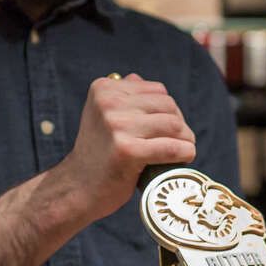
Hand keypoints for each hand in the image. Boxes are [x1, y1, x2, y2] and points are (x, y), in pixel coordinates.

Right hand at [52, 74, 196, 222]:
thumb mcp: (103, 116)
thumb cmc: (99, 152)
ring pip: (173, 124)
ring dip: (186, 139)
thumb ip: (122, 96)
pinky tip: (185, 158)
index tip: (166, 129)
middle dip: (180, 124)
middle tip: (179, 142)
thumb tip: (139, 79)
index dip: (168, 110)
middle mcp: (108, 103)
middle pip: (168, 105)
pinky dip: (185, 153)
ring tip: (183, 151)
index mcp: (104, 89)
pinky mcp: (127, 150)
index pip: (157, 90)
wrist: (79, 187)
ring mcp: (117, 126)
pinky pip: (171, 147)